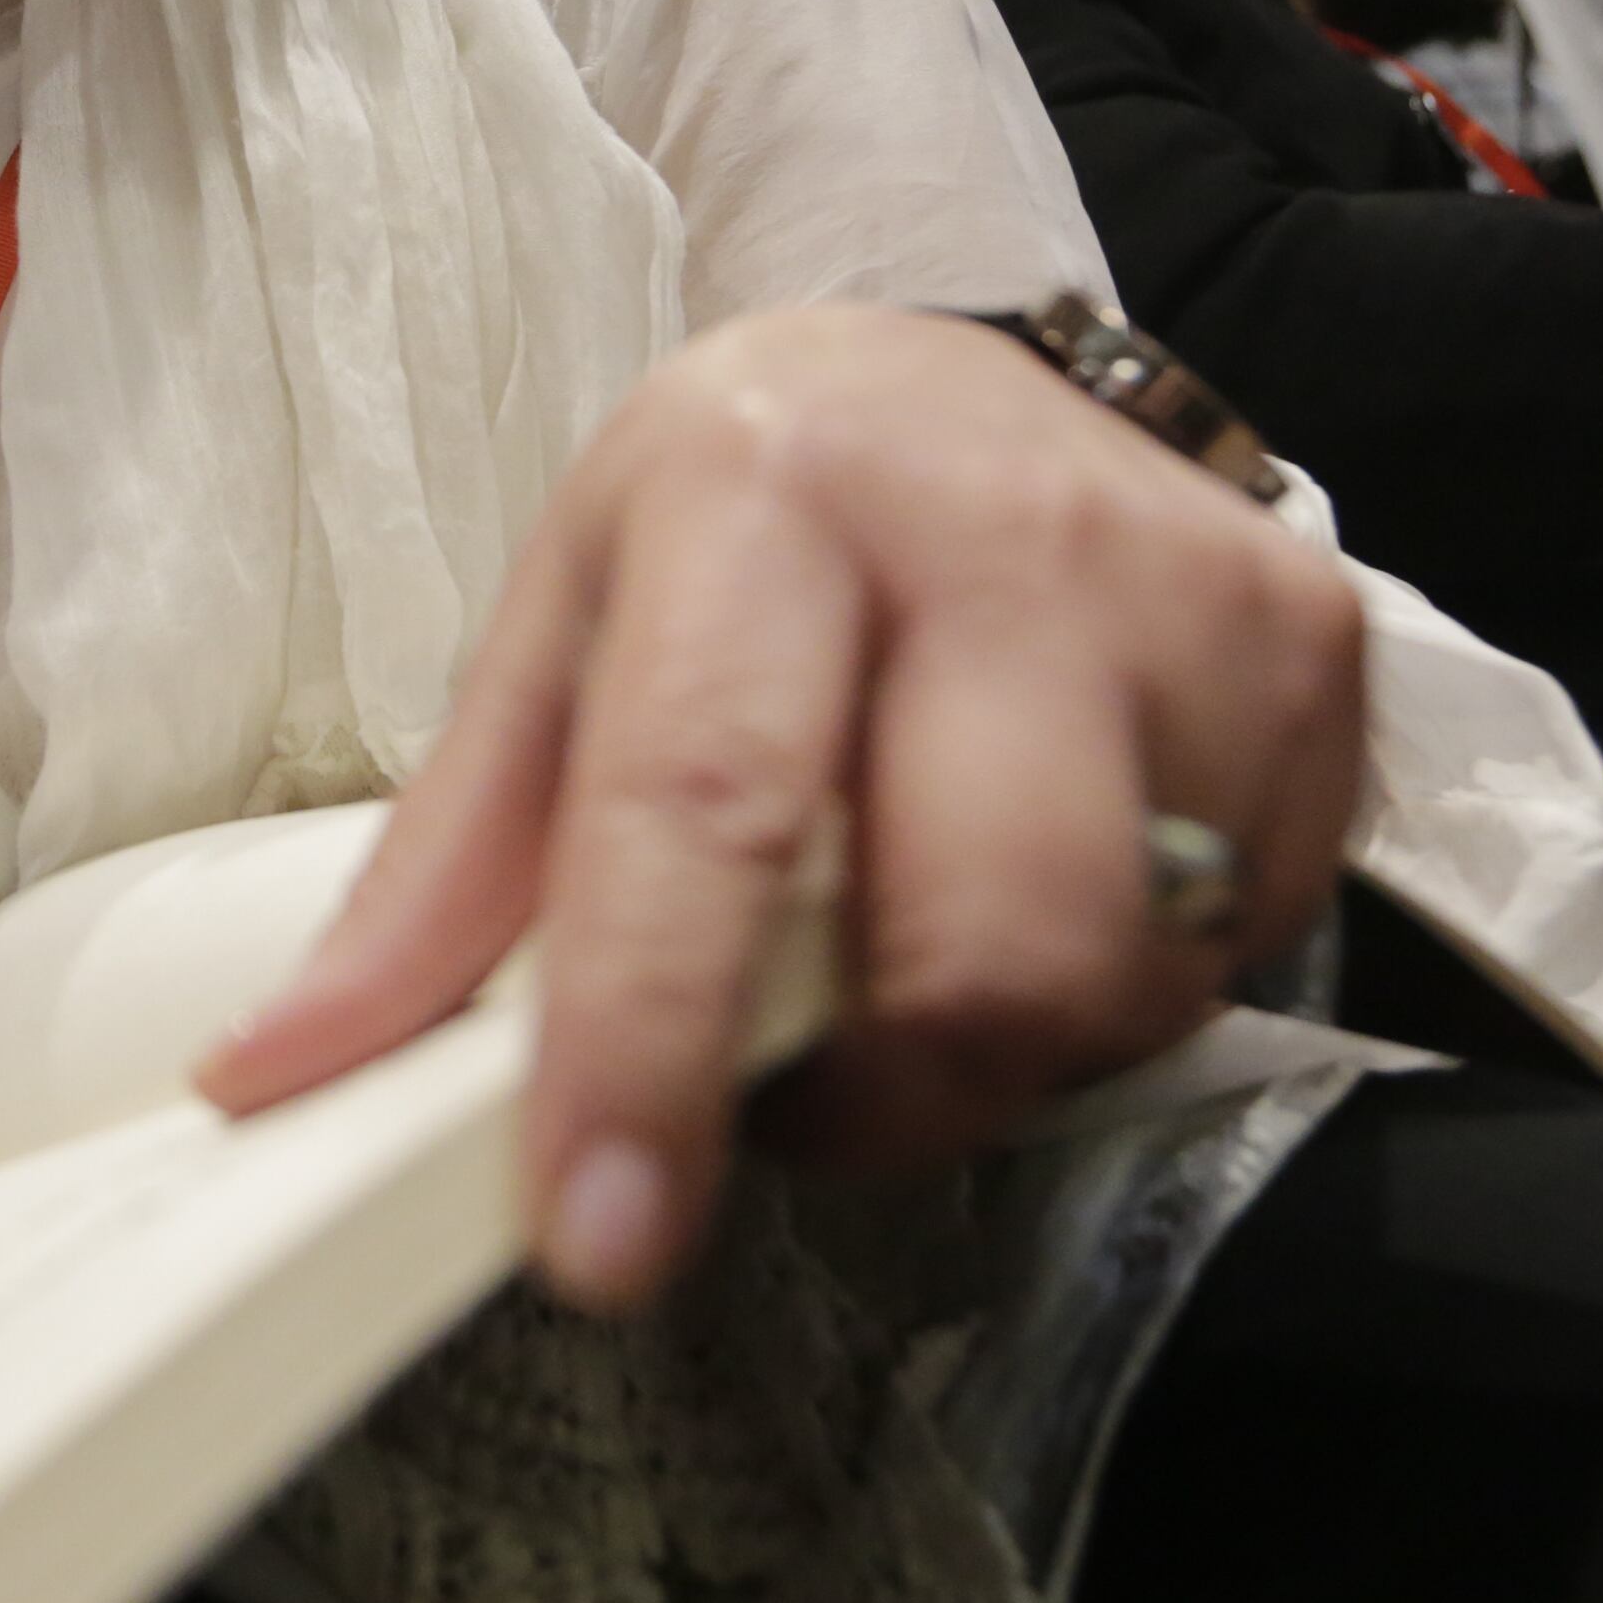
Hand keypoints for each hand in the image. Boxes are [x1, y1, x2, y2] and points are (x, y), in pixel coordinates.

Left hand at [198, 306, 1365, 1312]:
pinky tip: (1053, 868)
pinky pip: (1235, 942)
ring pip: (1122, 977)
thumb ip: (437, 878)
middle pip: (981, 944)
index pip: (706, 808)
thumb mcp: (558, 633)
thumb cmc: (740, 521)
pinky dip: (1123, 975)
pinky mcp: (1317, 658)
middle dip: (878, 1092)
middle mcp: (1000, 532)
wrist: (952, 366)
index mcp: (765, 498)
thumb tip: (285, 1077)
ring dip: (998, 1045)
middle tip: (794, 1071)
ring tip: (915, 937)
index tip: (602, 1236)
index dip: (652, 1045)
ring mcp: (1190, 594)